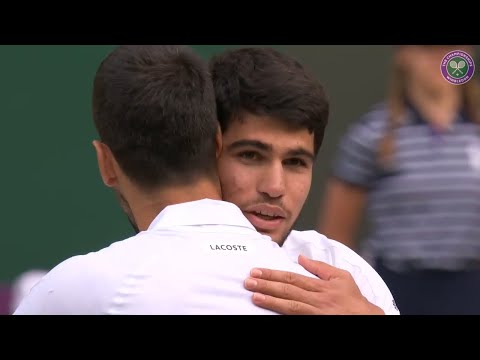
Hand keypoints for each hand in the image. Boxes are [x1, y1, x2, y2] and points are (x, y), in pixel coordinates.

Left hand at [244, 254, 383, 314]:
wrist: (367, 319)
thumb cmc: (354, 300)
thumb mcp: (342, 277)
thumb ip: (320, 267)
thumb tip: (301, 258)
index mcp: (320, 286)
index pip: (291, 277)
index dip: (273, 274)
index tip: (257, 271)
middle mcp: (316, 298)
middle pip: (287, 290)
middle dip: (266, 285)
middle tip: (248, 281)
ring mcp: (315, 312)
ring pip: (289, 305)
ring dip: (270, 300)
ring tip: (254, 296)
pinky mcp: (314, 321)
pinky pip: (296, 317)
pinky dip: (282, 314)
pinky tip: (270, 311)